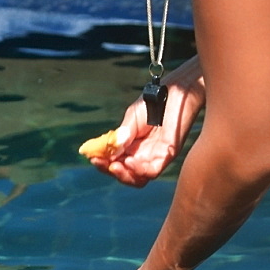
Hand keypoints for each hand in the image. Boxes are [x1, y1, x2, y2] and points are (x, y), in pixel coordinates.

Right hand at [89, 56, 205, 187]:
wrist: (176, 90)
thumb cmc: (155, 101)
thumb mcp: (132, 118)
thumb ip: (122, 136)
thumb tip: (109, 153)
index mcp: (131, 146)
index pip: (115, 162)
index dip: (103, 163)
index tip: (92, 157)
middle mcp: (143, 155)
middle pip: (126, 175)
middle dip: (112, 172)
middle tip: (105, 164)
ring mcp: (156, 156)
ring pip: (138, 179)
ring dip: (124, 175)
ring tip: (115, 165)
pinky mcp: (168, 154)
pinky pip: (153, 172)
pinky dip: (139, 171)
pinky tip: (130, 162)